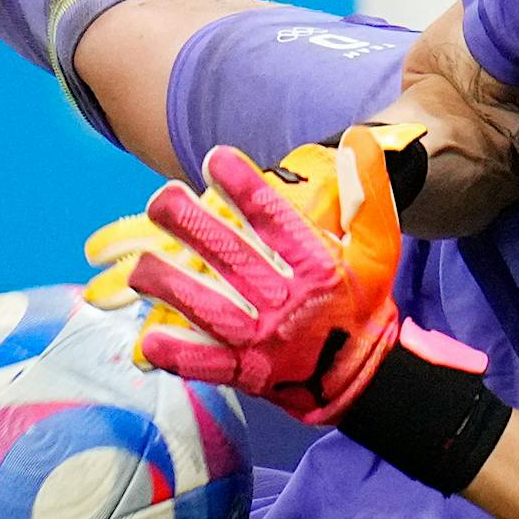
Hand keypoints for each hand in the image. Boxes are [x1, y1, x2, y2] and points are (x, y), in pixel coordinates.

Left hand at [123, 127, 406, 424]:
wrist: (366, 379)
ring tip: (139, 267)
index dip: (245, 189)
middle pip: (235, 261)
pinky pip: (210, 366)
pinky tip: (149, 340)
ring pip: (213, 311)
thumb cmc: (364, 304)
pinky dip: (181, 356)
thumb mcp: (379, 248)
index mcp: (320, 270)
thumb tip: (356, 138)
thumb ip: (366, 194)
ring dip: (173, 288)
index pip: (278, 223)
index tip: (214, 158)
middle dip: (194, 229)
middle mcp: (290, 305)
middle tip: (159, 200)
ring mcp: (267, 343)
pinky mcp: (251, 374)